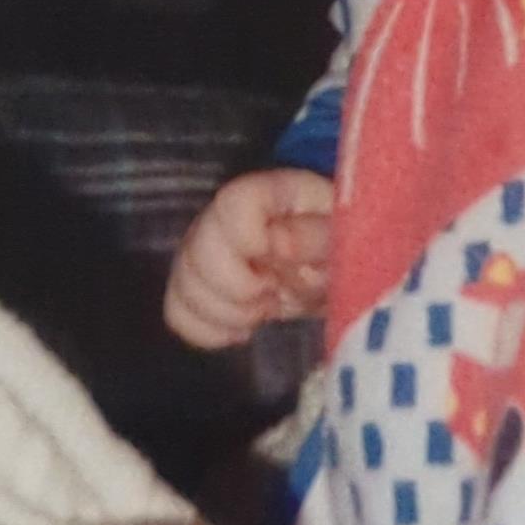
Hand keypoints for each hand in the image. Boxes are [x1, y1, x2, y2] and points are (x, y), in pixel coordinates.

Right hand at [164, 167, 334, 351]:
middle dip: (236, 289)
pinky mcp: (197, 285)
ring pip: (182, 285)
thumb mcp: (348, 239)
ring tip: (263, 311)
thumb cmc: (343, 244)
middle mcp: (226, 217)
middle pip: (195, 250)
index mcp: (271, 193)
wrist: (332, 264)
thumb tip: (277, 244)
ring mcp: (205, 250)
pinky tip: (241, 327)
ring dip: (226, 313)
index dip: (246, 239)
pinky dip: (209, 330)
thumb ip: (317, 237)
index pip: (232, 203)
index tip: (276, 266)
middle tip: (273, 295)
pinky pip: (177, 312)